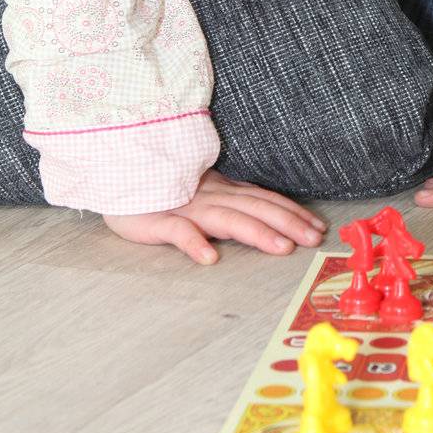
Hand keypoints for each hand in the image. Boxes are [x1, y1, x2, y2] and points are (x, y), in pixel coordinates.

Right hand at [103, 168, 326, 264]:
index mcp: (220, 190)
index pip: (263, 199)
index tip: (317, 227)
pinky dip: (194, 243)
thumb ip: (228, 203)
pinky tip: (210, 258)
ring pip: (226, 218)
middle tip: (313, 239)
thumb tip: (264, 218)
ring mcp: (183, 207)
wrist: (115, 174)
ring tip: (281, 248)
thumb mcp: (200, 192)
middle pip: (255, 208)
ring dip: (255, 232)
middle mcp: (208, 196)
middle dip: (288, 223)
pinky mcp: (154, 220)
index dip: (292, 212)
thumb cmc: (159, 189)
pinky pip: (176, 231)